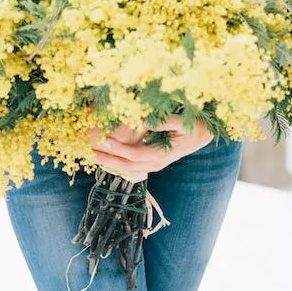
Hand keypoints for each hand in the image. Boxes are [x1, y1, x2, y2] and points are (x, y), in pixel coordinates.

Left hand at [86, 114, 213, 181]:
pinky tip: (107, 159)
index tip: (102, 141)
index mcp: (161, 155)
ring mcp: (154, 164)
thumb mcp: (183, 121)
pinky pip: (132, 167)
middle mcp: (156, 163)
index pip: (133, 155)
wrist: (204, 135)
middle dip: (107, 160)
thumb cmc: (195, 126)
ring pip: (128, 169)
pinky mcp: (153, 161)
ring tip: (92, 157)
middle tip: (87, 153)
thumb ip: (164, 122)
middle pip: (127, 166)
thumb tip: (144, 121)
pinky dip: (118, 164)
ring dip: (110, 163)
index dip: (117, 149)